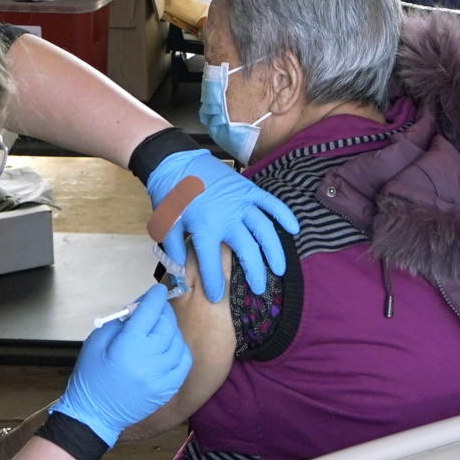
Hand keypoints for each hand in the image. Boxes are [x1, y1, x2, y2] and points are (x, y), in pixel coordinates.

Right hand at [53, 285, 192, 446]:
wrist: (94, 415)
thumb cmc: (90, 377)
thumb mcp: (95, 343)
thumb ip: (117, 323)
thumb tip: (137, 309)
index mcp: (128, 346)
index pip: (149, 312)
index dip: (155, 297)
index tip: (158, 290)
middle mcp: (149, 360)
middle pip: (166, 326)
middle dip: (163, 312)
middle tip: (156, 309)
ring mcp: (161, 377)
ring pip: (177, 342)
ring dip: (171, 331)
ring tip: (160, 329)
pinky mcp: (167, 389)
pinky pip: (183, 363)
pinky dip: (180, 350)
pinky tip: (170, 346)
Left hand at [147, 149, 299, 300]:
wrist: (176, 161)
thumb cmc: (170, 195)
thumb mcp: (165, 225)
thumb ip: (174, 251)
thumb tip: (181, 276)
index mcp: (204, 227)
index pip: (212, 263)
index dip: (214, 283)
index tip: (216, 297)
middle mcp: (227, 217)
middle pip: (247, 250)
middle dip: (254, 273)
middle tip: (258, 290)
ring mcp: (241, 202)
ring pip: (264, 230)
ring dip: (274, 251)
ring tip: (279, 270)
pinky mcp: (248, 189)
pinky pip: (271, 203)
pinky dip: (284, 215)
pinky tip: (294, 229)